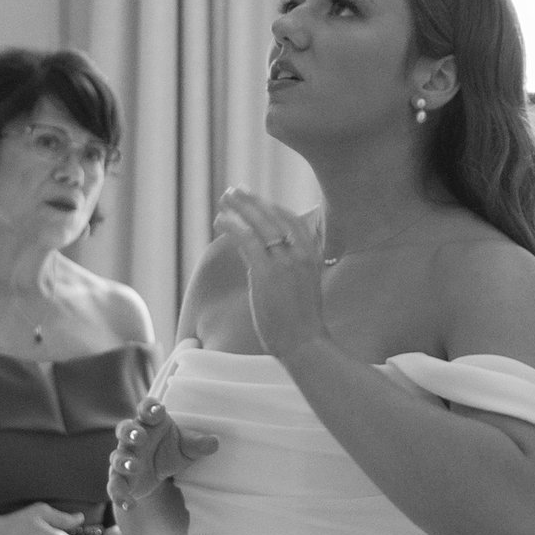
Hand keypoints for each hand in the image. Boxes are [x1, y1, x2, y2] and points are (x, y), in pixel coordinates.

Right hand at [105, 399, 218, 515]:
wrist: (158, 474)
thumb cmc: (171, 450)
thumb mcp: (187, 448)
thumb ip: (197, 444)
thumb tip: (214, 443)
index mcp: (150, 423)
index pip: (146, 409)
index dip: (149, 407)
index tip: (158, 410)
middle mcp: (133, 438)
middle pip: (125, 429)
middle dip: (130, 432)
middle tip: (139, 436)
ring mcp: (125, 458)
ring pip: (118, 457)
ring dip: (124, 461)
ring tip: (134, 467)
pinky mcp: (120, 478)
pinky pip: (115, 485)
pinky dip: (119, 494)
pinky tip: (128, 504)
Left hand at [212, 188, 332, 359]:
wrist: (305, 343)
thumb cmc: (301, 322)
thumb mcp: (302, 286)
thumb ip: (286, 266)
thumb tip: (258, 255)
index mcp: (312, 254)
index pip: (290, 220)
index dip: (270, 207)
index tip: (254, 199)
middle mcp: (301, 253)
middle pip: (273, 217)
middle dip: (251, 202)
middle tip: (234, 191)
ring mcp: (285, 262)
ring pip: (259, 225)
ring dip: (239, 209)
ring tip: (224, 199)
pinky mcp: (267, 273)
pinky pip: (247, 241)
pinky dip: (233, 227)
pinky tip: (221, 220)